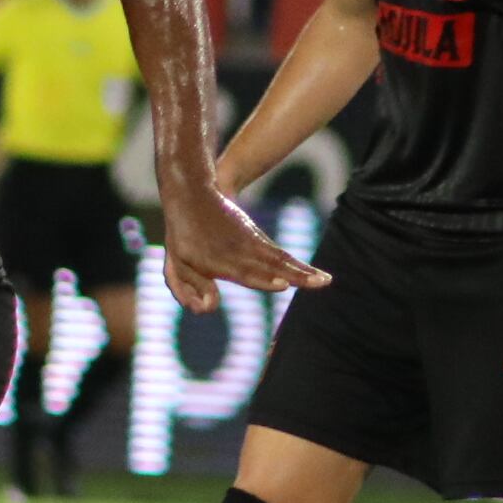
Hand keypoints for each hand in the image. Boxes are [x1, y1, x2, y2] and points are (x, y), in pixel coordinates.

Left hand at [153, 183, 325, 313]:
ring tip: (326, 280)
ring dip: (304, 270)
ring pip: (281, 259)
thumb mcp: (176, 265)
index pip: (244, 272)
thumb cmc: (182, 237)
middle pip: (271, 266)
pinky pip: (280, 254)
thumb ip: (186, 289)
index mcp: (217, 260)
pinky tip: (314, 274)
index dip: (264, 278)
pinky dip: (298, 264)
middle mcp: (238, 252)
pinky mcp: (258, 238)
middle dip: (296, 275)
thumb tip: (210, 308)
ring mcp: (251, 243)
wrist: (193, 194)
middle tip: (319, 283)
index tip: (283, 283)